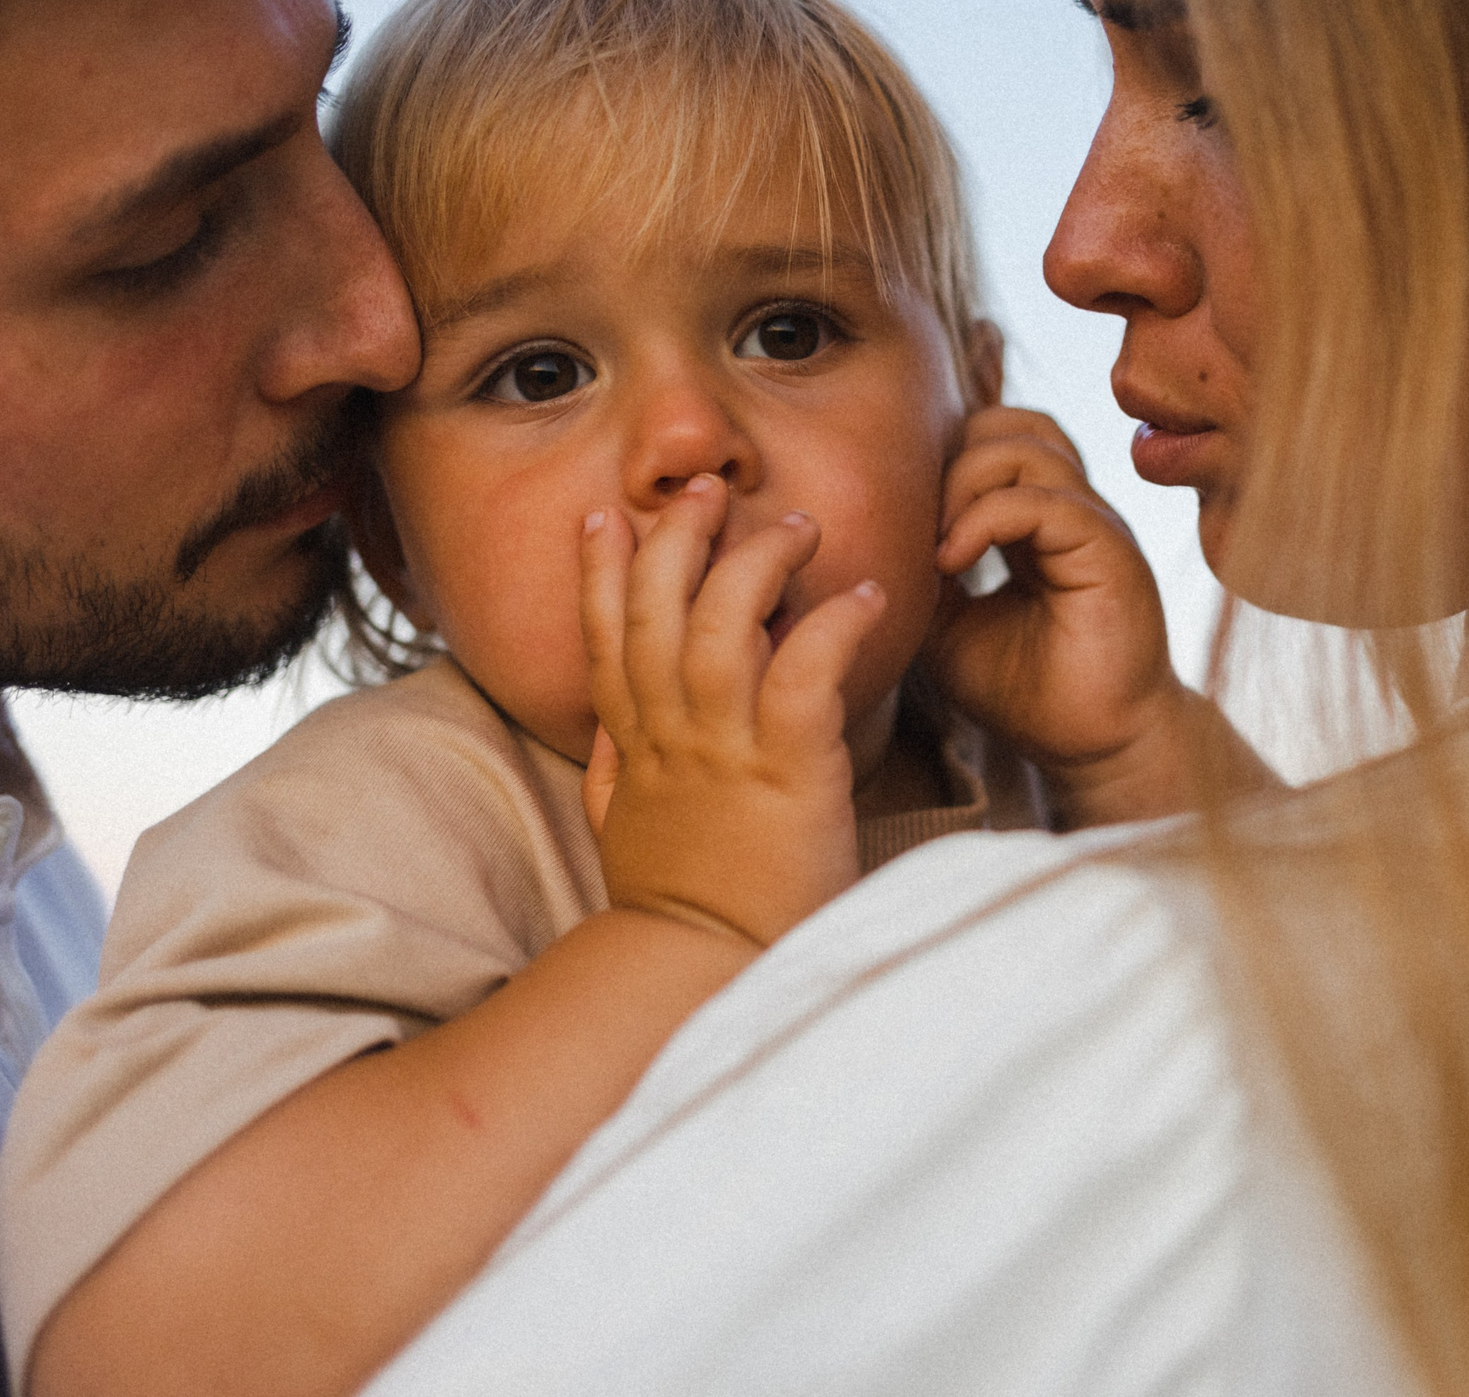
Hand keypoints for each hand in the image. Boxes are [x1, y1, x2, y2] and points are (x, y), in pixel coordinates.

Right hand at [578, 476, 881, 944]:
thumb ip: (621, 777)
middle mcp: (674, 737)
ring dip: (756, 565)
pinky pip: (806, 675)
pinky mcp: (788, 772)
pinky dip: (833, 627)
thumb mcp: (629, 837)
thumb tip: (613, 732)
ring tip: (797, 528)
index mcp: (640, 749)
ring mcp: (726, 752)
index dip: (602, 573)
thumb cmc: (686, 914)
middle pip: (656, 611)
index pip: (607, 640)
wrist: (709, 978)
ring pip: (722, 626)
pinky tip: (866, 596)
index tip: (603, 516)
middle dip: (675, 539)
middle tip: (705, 490)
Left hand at [926, 408, 1251, 823]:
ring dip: (963, 483)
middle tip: (919, 524)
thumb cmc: (1026, 693)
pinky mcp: (1109, 549)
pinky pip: (1044, 499)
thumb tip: (877, 536)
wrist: (1092, 747)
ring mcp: (1092, 523)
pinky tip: (952, 560)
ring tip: (937, 545)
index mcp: (1036, 520)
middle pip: (1010, 422)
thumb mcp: (947, 627)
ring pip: (1028, 445)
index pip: (991, 439)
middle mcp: (1069, 509)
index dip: (939, 460)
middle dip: (951, 456)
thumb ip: (922, 575)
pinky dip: (985, 518)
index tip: (902, 521)